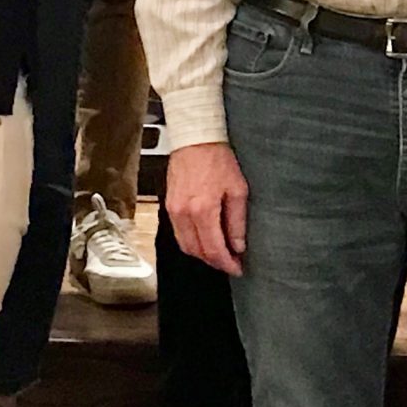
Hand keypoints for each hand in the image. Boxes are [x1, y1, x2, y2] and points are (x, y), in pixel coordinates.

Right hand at [165, 141, 249, 275]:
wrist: (195, 139)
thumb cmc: (217, 158)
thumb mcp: (237, 189)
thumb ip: (237, 221)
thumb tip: (238, 245)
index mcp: (203, 209)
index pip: (214, 249)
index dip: (227, 264)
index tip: (238, 268)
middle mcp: (184, 213)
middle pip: (197, 252)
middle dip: (215, 261)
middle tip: (231, 262)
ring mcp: (173, 210)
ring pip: (185, 246)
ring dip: (202, 254)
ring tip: (219, 252)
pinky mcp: (168, 206)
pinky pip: (178, 233)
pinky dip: (192, 242)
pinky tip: (205, 238)